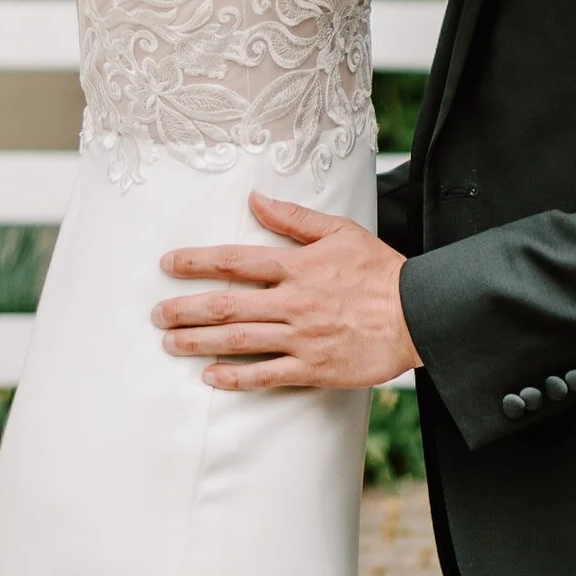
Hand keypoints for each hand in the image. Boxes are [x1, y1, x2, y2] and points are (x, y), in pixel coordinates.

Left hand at [151, 192, 419, 390]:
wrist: (417, 314)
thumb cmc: (380, 270)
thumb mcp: (340, 231)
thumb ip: (294, 217)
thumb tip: (255, 199)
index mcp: (298, 265)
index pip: (236, 260)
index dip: (197, 261)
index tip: (168, 263)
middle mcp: (294, 301)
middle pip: (228, 304)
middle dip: (187, 309)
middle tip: (157, 314)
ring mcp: (301, 337)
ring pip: (239, 339)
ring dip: (199, 342)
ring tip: (171, 343)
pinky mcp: (313, 367)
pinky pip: (266, 375)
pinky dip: (235, 377)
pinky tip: (210, 377)